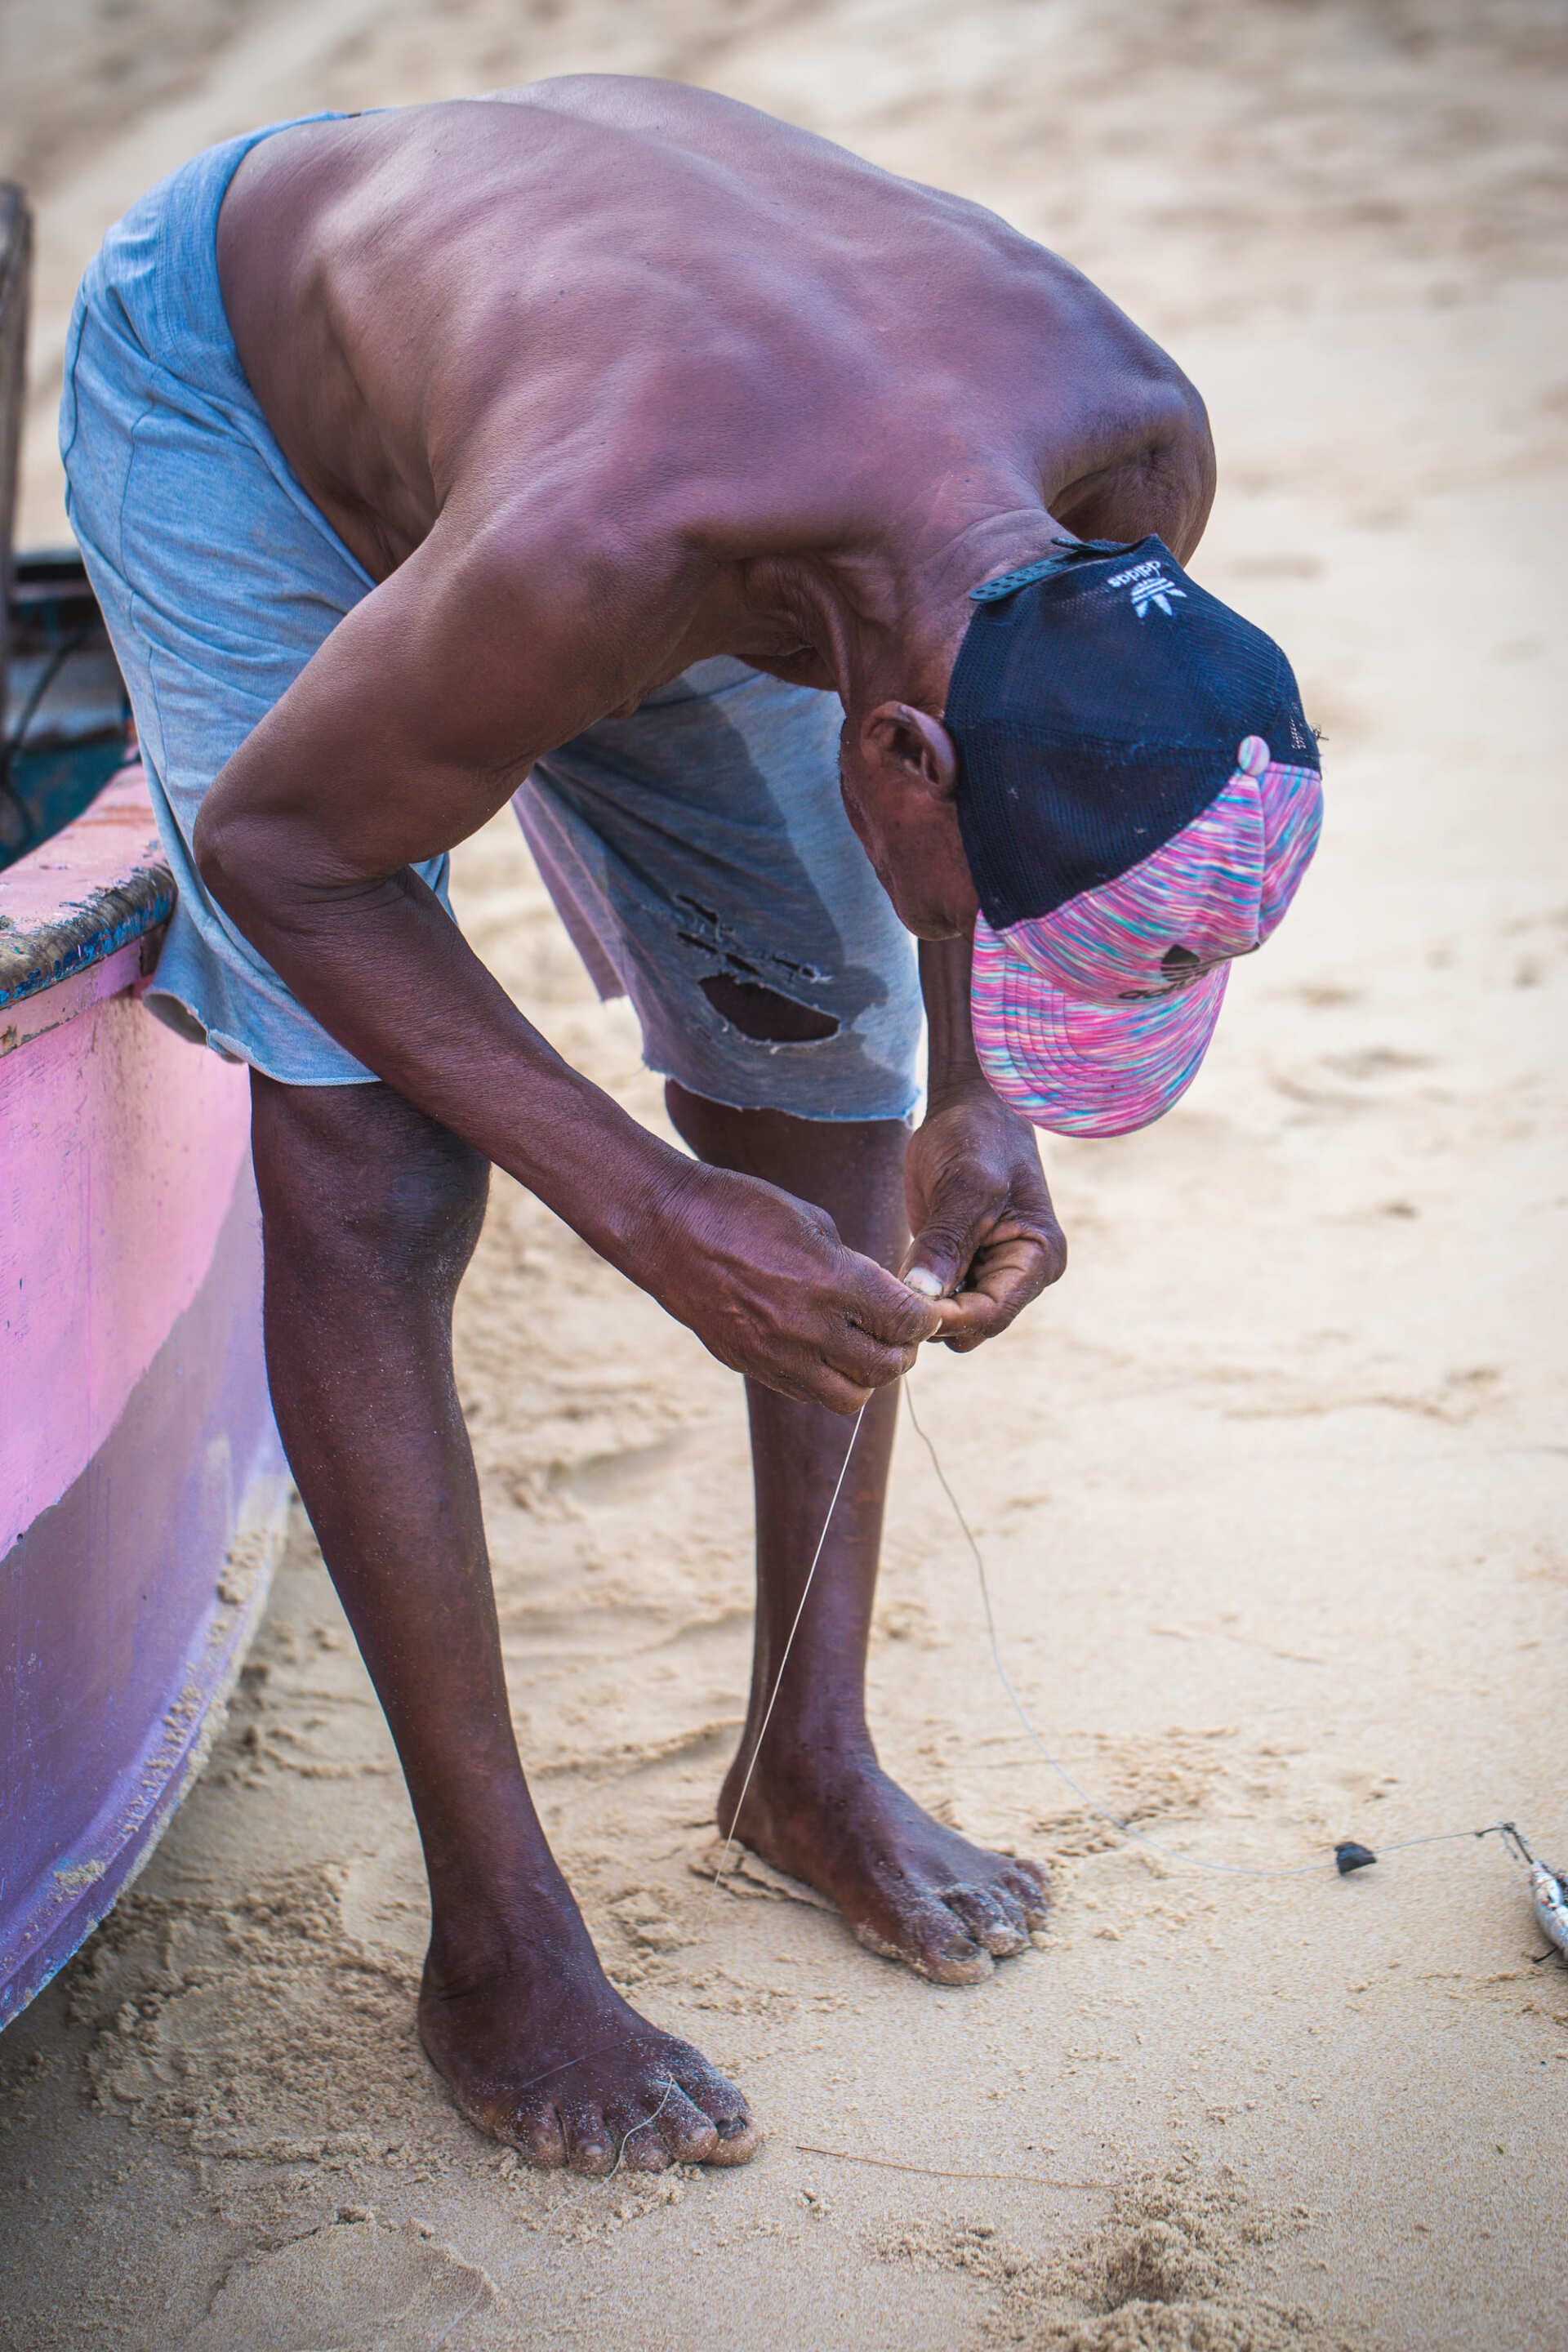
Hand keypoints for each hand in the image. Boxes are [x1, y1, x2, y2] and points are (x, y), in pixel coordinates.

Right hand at [648, 1160, 941, 1413]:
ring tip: (863, 1348)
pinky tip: (823, 1351)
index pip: (906, 1322)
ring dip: (867, 1376)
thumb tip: (882, 1296)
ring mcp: (775, 1354)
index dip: (925, 1318)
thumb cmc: (741, 1208)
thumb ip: (854, 1267)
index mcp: (830, 1281)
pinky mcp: (751, 1365)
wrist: (666, 1228)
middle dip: (904, 1350)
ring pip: (849, 1396)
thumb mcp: (812, 1222)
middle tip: (900, 1332)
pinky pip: (806, 1392)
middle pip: (885, 1367)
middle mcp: (806, 1327)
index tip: (923, 1309)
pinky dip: (826, 1379)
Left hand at [901, 1084, 1066, 1350]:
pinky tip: (888, 1280)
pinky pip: (938, 1298)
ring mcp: (990, 1271)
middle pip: (974, 1325)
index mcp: (1038, 1258)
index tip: (905, 1310)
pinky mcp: (961, 1264)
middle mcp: (1020, 1274)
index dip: (949, 1319)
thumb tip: (922, 1295)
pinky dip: (916, 1296)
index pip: (992, 1312)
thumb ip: (946, 1241)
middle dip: (934, 1319)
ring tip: (883, 1289)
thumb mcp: (967, 1184)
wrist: (971, 1107)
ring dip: (922, 1310)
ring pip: (953, 1318)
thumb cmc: (979, 1137)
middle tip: (886, 1300)